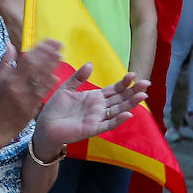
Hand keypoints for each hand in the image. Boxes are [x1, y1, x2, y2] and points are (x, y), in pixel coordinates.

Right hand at [0, 40, 63, 143]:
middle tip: (59, 45)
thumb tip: (10, 44)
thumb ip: (5, 62)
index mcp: (8, 77)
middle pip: (35, 65)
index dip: (39, 49)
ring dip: (52, 66)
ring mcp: (24, 96)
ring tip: (60, 56)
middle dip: (48, 53)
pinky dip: (49, 84)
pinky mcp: (31, 106)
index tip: (48, 41)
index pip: (26, 59)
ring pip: (40, 78)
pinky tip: (56, 77)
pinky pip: (42, 93)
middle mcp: (17, 85)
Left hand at [34, 69, 149, 157]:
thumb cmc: (56, 108)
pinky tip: (128, 114)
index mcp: (95, 97)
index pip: (115, 89)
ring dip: (130, 104)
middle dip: (133, 91)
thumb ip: (79, 77)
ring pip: (118, 110)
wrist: (45, 125)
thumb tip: (90, 64)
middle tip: (146, 84)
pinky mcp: (92, 128)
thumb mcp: (67, 88)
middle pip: (121, 99)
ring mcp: (98, 118)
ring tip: (142, 96)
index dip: (124, 83)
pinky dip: (118, 120)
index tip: (133, 74)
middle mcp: (100, 108)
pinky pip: (108, 124)